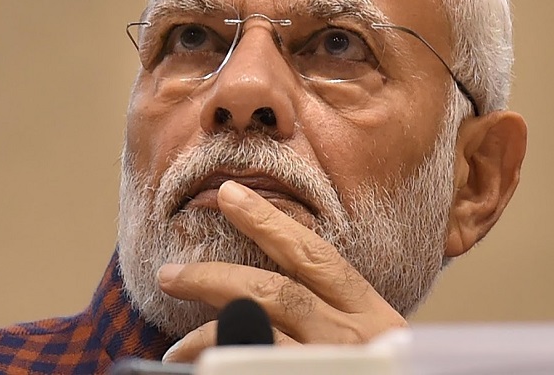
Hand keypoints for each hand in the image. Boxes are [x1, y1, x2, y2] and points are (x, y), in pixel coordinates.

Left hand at [158, 180, 407, 362]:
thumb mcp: (372, 342)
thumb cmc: (382, 373)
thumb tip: (268, 299)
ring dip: (207, 334)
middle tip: (171, 274)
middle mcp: (354, 334)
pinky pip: (257, 363)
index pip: (315, 255)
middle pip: (276, 290)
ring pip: (260, 329)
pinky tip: (200, 367)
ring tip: (173, 349)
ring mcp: (333, 361)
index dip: (268, 222)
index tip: (229, 195)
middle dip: (215, 277)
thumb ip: (334, 315)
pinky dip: (225, 359)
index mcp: (371, 313)